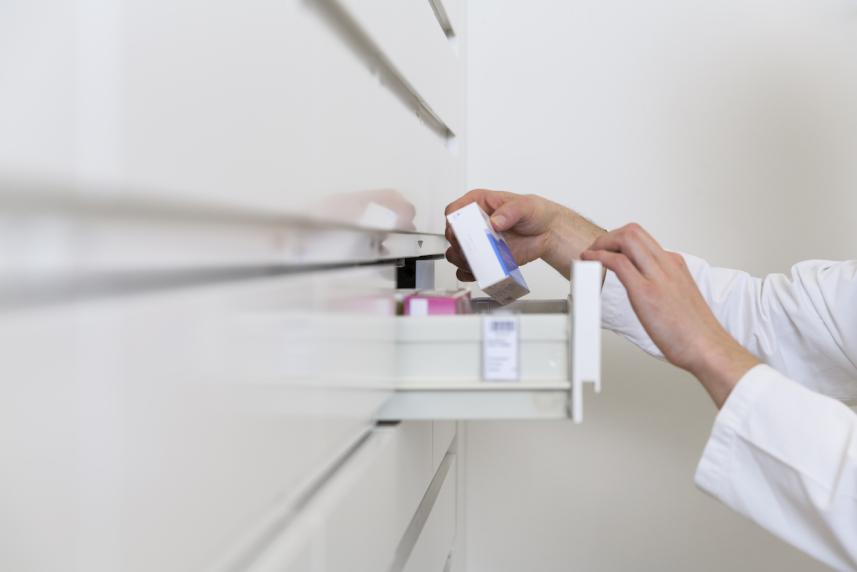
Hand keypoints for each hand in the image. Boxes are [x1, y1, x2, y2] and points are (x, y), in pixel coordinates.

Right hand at [444, 189, 604, 280]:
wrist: (547, 232)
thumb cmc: (533, 213)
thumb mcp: (524, 206)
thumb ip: (509, 211)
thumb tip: (495, 222)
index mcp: (477, 204)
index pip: (454, 212)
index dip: (453, 222)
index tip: (463, 231)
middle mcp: (473, 224)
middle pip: (452, 236)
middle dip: (460, 245)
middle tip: (476, 249)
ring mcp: (477, 243)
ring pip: (456, 255)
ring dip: (464, 261)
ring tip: (481, 262)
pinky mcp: (484, 259)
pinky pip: (467, 271)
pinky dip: (470, 274)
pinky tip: (482, 271)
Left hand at [581, 223, 759, 406]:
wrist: (708, 348)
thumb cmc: (693, 332)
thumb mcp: (678, 299)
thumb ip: (662, 288)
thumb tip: (643, 291)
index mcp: (675, 265)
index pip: (643, 238)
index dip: (619, 240)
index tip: (606, 251)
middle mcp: (667, 265)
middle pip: (633, 231)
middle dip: (607, 237)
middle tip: (594, 251)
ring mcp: (657, 276)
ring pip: (626, 239)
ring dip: (600, 244)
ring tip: (589, 256)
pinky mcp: (646, 292)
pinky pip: (618, 263)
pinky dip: (599, 258)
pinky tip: (590, 263)